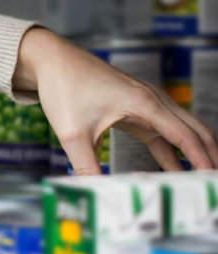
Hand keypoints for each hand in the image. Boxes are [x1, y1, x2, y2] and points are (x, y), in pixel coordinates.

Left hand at [13, 27, 217, 174]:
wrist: (51, 60)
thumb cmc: (63, 88)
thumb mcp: (72, 133)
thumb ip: (85, 166)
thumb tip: (93, 193)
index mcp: (144, 103)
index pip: (185, 136)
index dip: (202, 160)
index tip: (213, 179)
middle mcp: (152, 100)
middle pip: (194, 130)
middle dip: (211, 155)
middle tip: (216, 182)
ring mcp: (145, 102)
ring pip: (181, 129)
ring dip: (195, 151)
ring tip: (205, 177)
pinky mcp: (134, 107)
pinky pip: (161, 131)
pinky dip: (171, 149)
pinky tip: (176, 170)